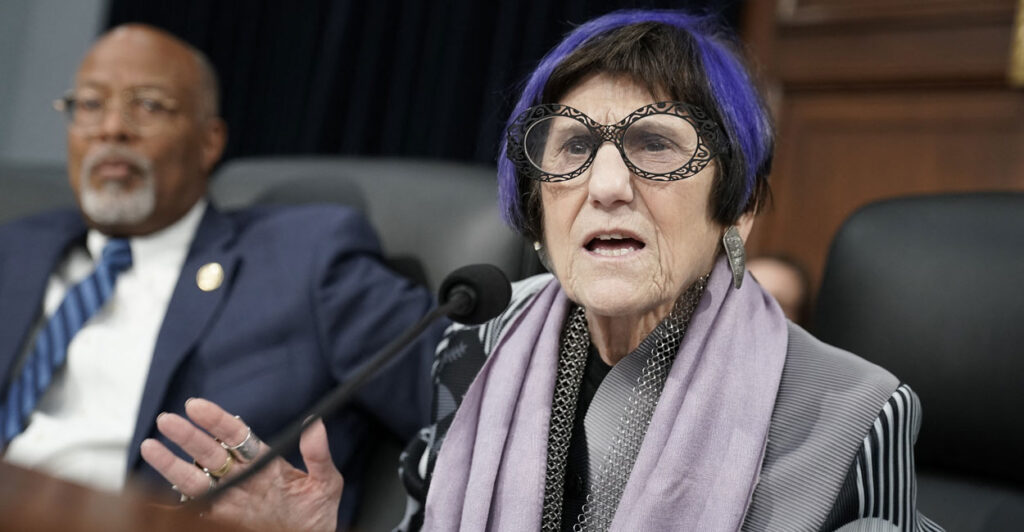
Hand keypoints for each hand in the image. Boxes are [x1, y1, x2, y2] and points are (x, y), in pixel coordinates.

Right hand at [140, 398, 343, 531]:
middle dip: (187, 437)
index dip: (215, 420)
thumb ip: (318, 455)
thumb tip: (316, 423)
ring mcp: (230, 500)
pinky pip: (195, 510)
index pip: (235, 435)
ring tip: (150, 448)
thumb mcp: (326, 483)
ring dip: (172, 465)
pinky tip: (154, 498)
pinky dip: (173, 504)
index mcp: (264, 462)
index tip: (195, 406)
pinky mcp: (222, 520)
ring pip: (196, 480)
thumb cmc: (318, 515)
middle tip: (166, 421)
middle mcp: (242, 478)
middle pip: (209, 452)